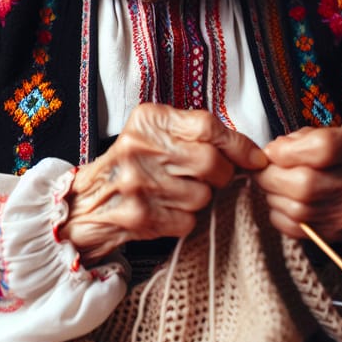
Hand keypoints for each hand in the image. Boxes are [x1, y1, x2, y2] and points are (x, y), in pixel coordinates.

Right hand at [59, 103, 266, 261]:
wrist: (85, 204)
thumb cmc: (129, 166)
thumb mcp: (152, 134)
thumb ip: (192, 133)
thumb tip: (248, 151)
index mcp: (148, 120)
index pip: (208, 126)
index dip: (239, 144)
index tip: (255, 158)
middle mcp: (140, 148)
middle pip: (211, 163)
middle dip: (221, 176)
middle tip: (210, 178)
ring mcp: (139, 183)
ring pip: (203, 195)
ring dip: (200, 200)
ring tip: (177, 193)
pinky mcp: (140, 215)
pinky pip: (188, 221)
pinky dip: (184, 219)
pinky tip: (166, 211)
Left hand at [253, 124, 341, 242]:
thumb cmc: (335, 157)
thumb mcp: (325, 134)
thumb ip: (299, 139)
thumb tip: (272, 153)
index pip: (323, 147)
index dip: (288, 150)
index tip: (272, 151)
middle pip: (305, 183)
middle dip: (271, 175)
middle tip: (262, 170)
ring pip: (296, 209)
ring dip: (273, 195)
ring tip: (271, 184)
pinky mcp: (334, 234)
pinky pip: (293, 227)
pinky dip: (278, 213)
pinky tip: (281, 201)